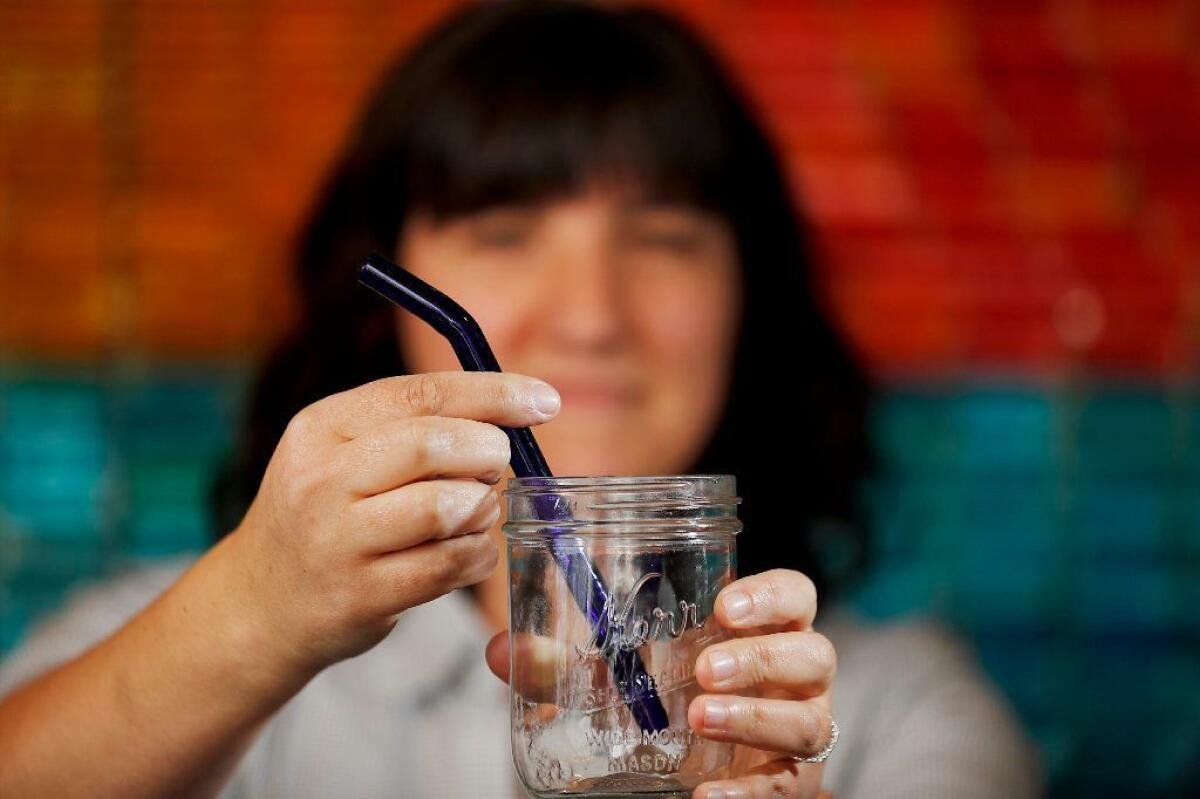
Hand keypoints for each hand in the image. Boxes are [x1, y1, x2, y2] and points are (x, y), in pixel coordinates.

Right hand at [228, 372, 559, 676]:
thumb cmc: (327, 514)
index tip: (544, 402)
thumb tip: (514, 409)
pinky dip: (478, 555)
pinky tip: (468, 552)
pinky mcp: (361, 596)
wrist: (261, 603)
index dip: (494, 394)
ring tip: (475, 514)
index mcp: (322, 427)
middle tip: (494, 470)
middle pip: (435, 445)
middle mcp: (322, 479)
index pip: (421, 394)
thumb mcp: (344, 451)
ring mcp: (338, 541)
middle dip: (488, 453)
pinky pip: (450, 565)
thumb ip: (416, 425)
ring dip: (483, 509)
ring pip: (448, 508)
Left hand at [484, 568, 835, 798]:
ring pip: (810, 720)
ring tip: (698, 717)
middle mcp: (792, 676)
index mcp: (759, 631)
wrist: (691, 774)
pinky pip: (790, 789)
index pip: (795, 595)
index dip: (772, 594)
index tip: (724, 606)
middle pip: (812, 652)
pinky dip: (752, 795)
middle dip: (760, 658)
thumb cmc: (662, 701)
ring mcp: (798, 730)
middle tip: (701, 669)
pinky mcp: (790, 783)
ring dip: (757, 718)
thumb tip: (500, 650)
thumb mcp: (610, 681)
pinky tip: (710, 797)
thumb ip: (561, 664)